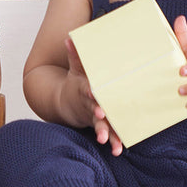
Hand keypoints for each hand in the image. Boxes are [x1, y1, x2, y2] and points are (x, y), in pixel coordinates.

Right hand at [64, 38, 123, 155]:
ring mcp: (95, 118)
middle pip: (93, 110)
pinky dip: (113, 143)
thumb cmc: (77, 84)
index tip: (93, 93)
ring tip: (108, 141)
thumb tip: (70, 37)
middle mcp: (90, 105)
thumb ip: (75, 56)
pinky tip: (119, 150)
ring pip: (100, 126)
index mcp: (85, 90)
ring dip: (104, 133)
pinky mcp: (102, 126)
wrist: (68, 105)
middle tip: (102, 115)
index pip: (87, 90)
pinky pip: (108, 135)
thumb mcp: (75, 70)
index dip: (90, 92)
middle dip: (97, 114)